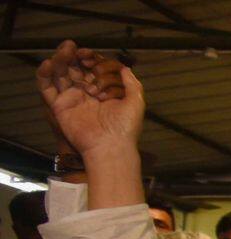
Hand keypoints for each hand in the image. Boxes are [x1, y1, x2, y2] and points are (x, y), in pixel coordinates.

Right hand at [37, 42, 143, 159]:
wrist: (111, 147)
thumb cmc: (125, 128)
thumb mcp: (135, 102)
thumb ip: (131, 83)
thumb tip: (125, 67)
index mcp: (102, 90)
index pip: (92, 68)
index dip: (90, 59)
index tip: (91, 56)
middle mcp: (85, 93)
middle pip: (74, 68)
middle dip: (74, 56)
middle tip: (74, 48)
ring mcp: (70, 99)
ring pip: (60, 74)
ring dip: (60, 59)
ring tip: (65, 50)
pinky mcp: (58, 106)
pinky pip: (46, 88)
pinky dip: (44, 74)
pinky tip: (48, 63)